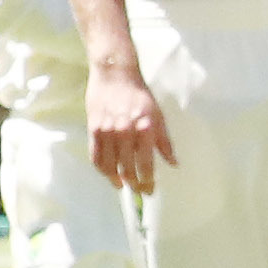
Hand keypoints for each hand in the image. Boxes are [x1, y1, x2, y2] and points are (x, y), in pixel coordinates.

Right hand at [84, 53, 172, 194]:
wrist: (115, 75)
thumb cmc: (140, 95)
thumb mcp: (158, 116)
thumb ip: (164, 141)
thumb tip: (173, 163)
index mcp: (145, 129)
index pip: (145, 164)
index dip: (148, 180)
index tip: (151, 191)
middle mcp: (125, 132)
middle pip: (127, 168)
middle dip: (134, 184)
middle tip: (140, 192)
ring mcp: (107, 131)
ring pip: (110, 165)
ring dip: (116, 180)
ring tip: (123, 186)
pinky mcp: (93, 129)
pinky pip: (96, 156)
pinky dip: (102, 169)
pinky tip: (109, 174)